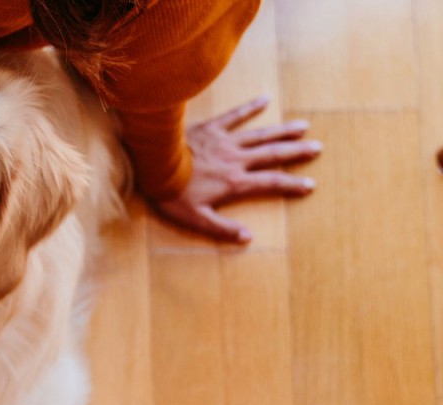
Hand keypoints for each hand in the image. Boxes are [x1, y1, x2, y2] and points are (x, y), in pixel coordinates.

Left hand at [154, 95, 322, 242]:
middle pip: (273, 154)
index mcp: (235, 182)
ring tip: (303, 126)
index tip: (310, 184)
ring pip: (261, 134)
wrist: (154, 165)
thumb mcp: (195, 218)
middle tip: (318, 147)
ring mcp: (225, 141)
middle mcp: (237, 159)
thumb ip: (222, 228)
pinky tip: (265, 99)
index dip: (292, 184)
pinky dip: (251, 107)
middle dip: (297, 151)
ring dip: (283, 130)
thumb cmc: (173, 194)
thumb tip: (247, 238)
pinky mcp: (211, 128)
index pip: (271, 183)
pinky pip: (235, 115)